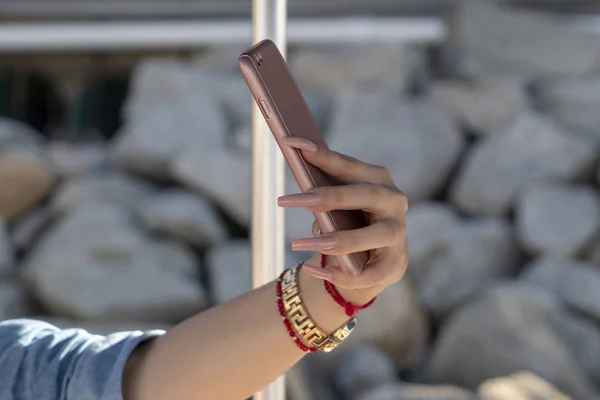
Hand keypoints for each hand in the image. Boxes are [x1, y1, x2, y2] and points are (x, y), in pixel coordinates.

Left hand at [277, 137, 408, 303]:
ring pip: (372, 235)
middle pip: (364, 194)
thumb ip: (324, 195)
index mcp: (379, 180)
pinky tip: (310, 271)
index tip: (291, 142)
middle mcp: (394, 203)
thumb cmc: (349, 222)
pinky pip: (367, 273)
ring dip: (335, 240)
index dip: (321, 155)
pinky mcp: (394, 265)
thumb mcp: (337, 206)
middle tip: (286, 200)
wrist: (371, 261)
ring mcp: (398, 234)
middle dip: (326, 197)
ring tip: (298, 243)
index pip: (349, 165)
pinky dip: (337, 274)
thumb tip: (301, 193)